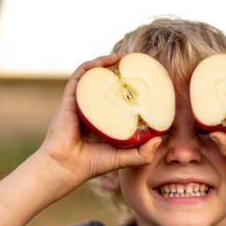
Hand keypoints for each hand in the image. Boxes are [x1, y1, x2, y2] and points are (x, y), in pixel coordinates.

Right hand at [37, 54, 161, 188]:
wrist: (65, 167)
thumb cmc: (92, 164)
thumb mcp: (124, 158)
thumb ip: (142, 153)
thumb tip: (159, 139)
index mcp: (106, 119)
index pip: (121, 98)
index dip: (133, 88)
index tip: (147, 80)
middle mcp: (94, 108)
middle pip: (109, 84)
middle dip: (122, 72)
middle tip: (138, 64)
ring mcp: (82, 102)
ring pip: (96, 76)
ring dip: (109, 63)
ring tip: (125, 57)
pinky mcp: (70, 99)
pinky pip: (81, 76)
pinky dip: (93, 65)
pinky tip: (108, 60)